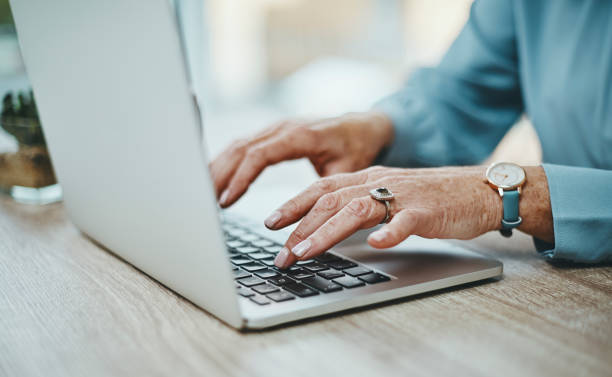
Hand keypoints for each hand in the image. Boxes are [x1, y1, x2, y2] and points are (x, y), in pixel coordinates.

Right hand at [209, 111, 393, 207]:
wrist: (362, 126)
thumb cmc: (356, 147)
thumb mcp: (347, 170)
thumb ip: (326, 188)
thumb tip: (308, 215)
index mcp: (301, 135)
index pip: (260, 154)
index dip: (241, 177)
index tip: (228, 200)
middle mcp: (284, 127)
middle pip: (241, 148)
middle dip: (219, 175)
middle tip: (205, 202)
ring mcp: (276, 128)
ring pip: (238, 145)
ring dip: (218, 169)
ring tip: (204, 194)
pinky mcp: (272, 133)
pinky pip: (243, 146)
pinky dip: (226, 163)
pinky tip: (215, 179)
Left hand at [271, 165, 552, 267]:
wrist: (477, 190)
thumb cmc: (430, 197)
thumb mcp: (387, 196)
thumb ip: (358, 207)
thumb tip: (323, 228)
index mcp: (368, 179)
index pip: (322, 189)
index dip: (294, 205)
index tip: (270, 223)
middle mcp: (379, 183)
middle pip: (330, 201)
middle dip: (300, 227)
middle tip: (281, 254)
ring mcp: (402, 197)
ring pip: (357, 210)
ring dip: (327, 232)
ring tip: (305, 253)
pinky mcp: (427, 212)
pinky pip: (406, 221)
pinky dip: (390, 233)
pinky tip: (377, 245)